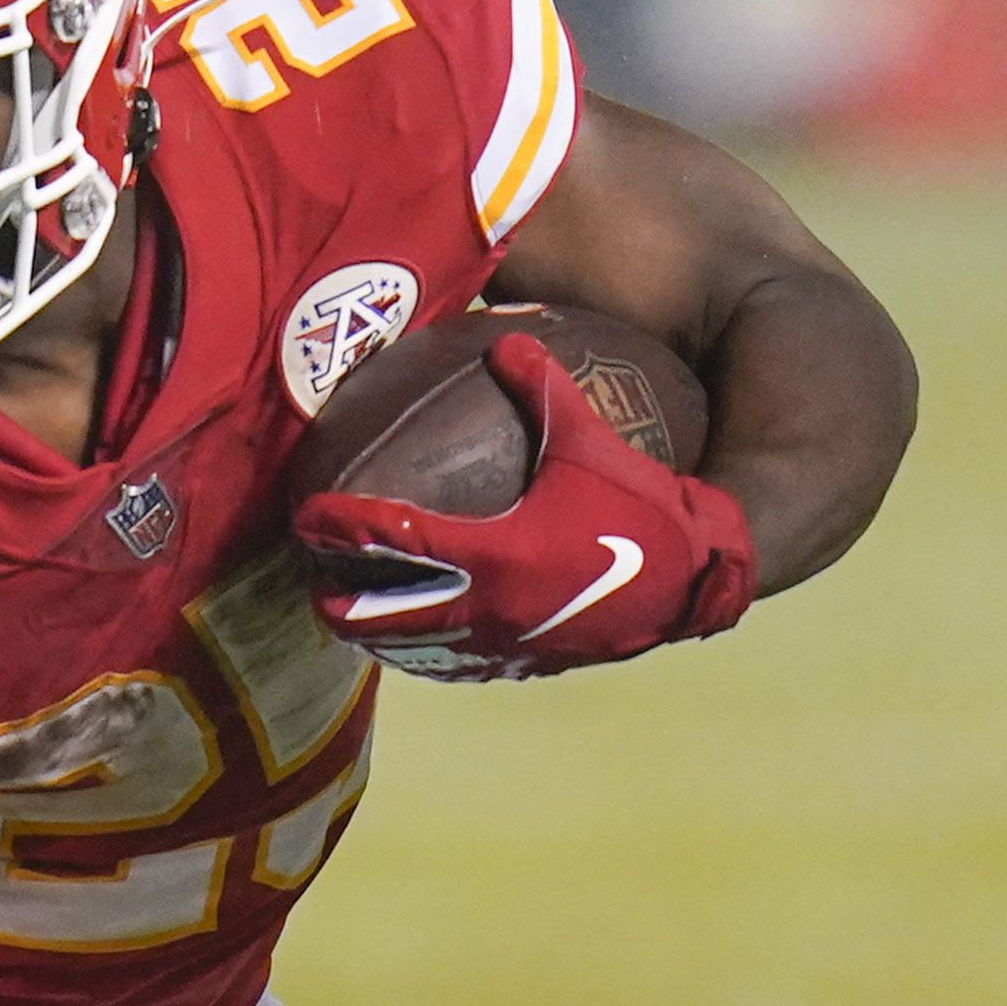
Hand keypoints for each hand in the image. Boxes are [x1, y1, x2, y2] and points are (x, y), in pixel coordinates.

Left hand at [297, 336, 757, 678]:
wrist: (698, 580)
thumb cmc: (644, 510)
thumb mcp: (590, 442)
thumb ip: (543, 388)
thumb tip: (507, 341)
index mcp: (493, 554)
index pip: (394, 540)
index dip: (343, 529)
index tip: (308, 518)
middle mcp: (487, 610)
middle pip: (384, 617)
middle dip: (338, 602)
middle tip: (312, 581)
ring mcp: (505, 646)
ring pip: (417, 651)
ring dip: (377, 635)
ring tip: (350, 619)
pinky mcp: (530, 664)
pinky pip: (462, 662)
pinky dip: (430, 650)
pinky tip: (423, 641)